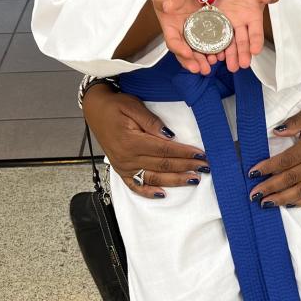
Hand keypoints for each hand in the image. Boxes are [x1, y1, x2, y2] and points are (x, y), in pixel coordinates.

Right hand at [82, 83, 209, 198]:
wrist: (95, 110)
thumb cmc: (116, 106)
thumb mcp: (134, 106)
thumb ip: (151, 122)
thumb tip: (170, 135)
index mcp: (132, 141)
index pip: (165, 150)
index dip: (184, 153)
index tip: (201, 155)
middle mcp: (127, 158)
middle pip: (162, 165)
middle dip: (186, 167)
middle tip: (205, 168)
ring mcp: (123, 166)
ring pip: (153, 177)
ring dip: (174, 180)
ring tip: (192, 180)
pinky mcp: (120, 170)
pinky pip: (135, 186)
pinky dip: (148, 192)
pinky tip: (162, 194)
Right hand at [149, 0, 210, 74]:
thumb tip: (167, 6)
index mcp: (169, 26)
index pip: (172, 41)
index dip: (179, 49)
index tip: (187, 53)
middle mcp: (182, 32)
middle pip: (185, 51)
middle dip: (192, 62)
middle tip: (201, 70)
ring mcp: (194, 31)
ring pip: (198, 49)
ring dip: (203, 60)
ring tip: (211, 67)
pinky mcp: (206, 28)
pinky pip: (210, 41)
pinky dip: (214, 49)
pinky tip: (221, 55)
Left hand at [214, 0, 280, 71]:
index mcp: (253, 16)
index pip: (256, 31)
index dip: (256, 41)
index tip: (255, 51)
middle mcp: (240, 22)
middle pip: (242, 41)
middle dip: (242, 54)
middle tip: (240, 66)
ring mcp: (227, 22)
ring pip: (228, 41)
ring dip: (229, 54)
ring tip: (230, 66)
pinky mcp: (214, 19)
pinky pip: (213, 33)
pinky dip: (214, 44)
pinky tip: (213, 55)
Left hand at [245, 99, 300, 207]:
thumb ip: (294, 122)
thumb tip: (276, 131)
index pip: (287, 159)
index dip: (269, 167)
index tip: (253, 172)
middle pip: (291, 178)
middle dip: (270, 187)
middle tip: (254, 193)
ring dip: (282, 198)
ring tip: (266, 202)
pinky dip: (300, 202)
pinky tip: (286, 204)